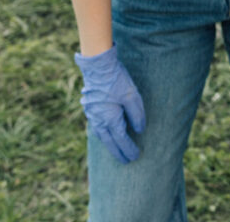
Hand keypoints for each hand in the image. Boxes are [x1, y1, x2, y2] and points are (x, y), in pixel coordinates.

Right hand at [74, 47, 145, 163]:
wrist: (97, 67)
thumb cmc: (116, 80)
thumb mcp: (132, 96)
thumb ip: (137, 114)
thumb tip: (139, 131)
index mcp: (110, 119)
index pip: (121, 140)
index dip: (128, 149)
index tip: (135, 157)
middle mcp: (99, 120)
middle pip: (109, 142)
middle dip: (118, 152)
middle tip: (126, 161)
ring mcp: (92, 115)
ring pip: (101, 135)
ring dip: (110, 144)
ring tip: (116, 150)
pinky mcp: (89, 108)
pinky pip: (97, 127)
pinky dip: (103, 134)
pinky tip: (107, 133)